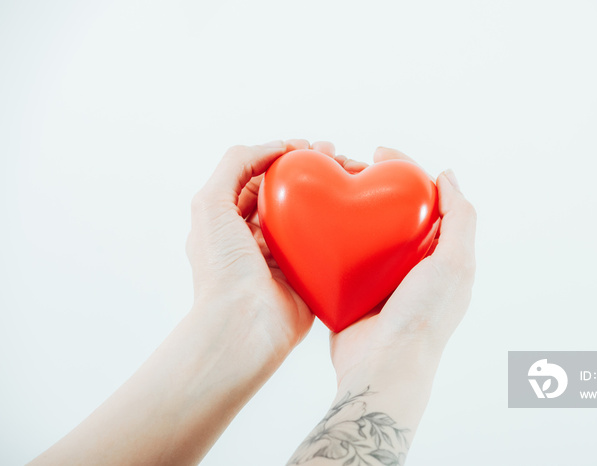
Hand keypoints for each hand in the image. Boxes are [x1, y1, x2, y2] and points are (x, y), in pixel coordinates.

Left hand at [186, 139, 338, 351]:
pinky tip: (356, 207)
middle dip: (310, 171)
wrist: (245, 325)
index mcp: (229, 223)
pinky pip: (329, 245)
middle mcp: (256, 239)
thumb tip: (275, 148)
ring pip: (311, 216)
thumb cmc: (222, 268)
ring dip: (330, 193)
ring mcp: (285, 258)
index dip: (280, 158)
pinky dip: (343, 225)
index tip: (307, 148)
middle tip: (335, 157)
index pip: (257, 179)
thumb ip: (235, 164)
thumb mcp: (210, 203)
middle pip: (287, 195)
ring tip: (352, 173)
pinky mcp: (310, 276)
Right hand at [287, 147, 475, 465]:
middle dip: (369, 182)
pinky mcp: (348, 288)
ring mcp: (376, 275)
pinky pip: (337, 253)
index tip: (381, 154)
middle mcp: (407, 262)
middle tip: (347, 164)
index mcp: (436, 254)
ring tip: (327, 182)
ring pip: (360, 228)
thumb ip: (460, 218)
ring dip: (345, 204)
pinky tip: (313, 216)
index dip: (404, 171)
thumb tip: (447, 176)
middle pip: (388, 209)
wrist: (382, 366)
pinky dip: (327, 232)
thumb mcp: (455, 264)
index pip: (421, 200)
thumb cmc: (424, 316)